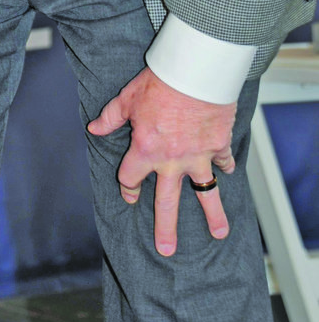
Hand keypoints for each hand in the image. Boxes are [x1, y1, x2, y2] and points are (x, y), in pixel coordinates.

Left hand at [87, 66, 236, 256]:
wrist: (195, 72)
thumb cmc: (159, 82)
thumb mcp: (127, 99)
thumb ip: (111, 118)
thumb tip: (93, 128)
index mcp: (145, 151)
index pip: (131, 178)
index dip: (128, 187)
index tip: (130, 194)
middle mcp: (171, 160)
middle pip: (167, 202)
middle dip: (165, 228)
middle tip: (166, 250)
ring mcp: (198, 156)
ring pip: (206, 192)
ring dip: (213, 214)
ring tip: (219, 234)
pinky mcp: (218, 144)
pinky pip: (223, 161)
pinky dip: (226, 167)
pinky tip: (228, 174)